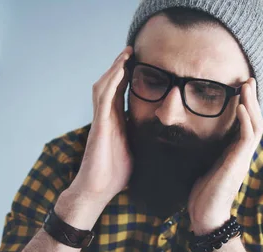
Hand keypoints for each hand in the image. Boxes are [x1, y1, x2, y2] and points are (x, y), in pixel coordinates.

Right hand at [67, 47, 133, 205]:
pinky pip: (104, 98)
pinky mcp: (100, 125)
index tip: (139, 64)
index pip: (120, 93)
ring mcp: (101, 120)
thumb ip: (144, 139)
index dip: (127, 77)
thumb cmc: (115, 175)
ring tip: (126, 53)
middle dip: (120, 67)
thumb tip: (165, 138)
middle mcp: (106, 117)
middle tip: (132, 51)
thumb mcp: (137, 151)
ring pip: (105, 86)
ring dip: (115, 68)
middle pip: (111, 84)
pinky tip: (121, 70)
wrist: (98, 190)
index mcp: (115, 122)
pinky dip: (112, 82)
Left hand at [187, 78, 262, 235]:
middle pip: (254, 120)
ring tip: (246, 86)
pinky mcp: (238, 163)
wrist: (205, 216)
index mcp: (234, 153)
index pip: (245, 125)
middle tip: (247, 80)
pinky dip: (245, 120)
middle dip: (251, 100)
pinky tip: (239, 106)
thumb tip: (191, 138)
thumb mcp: (202, 166)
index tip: (239, 89)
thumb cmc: (202, 194)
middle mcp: (242, 154)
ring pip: (255, 124)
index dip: (245, 107)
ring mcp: (242, 158)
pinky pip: (247, 137)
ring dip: (251, 104)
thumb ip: (204, 152)